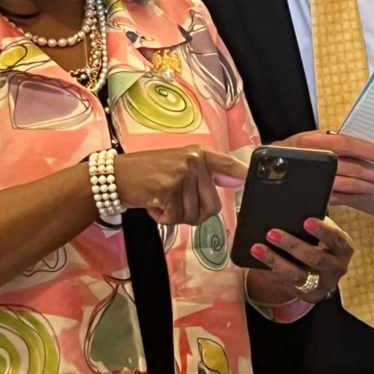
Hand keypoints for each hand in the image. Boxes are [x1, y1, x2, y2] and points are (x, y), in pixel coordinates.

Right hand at [116, 146, 245, 226]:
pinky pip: (175, 218)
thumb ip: (206, 174)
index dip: (244, 175)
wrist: (117, 175)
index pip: (228, 165)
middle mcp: (193, 161)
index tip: (257, 181)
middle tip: (173, 200)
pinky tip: (153, 202)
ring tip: (160, 197)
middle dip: (192, 212)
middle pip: (211, 206)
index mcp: (199, 154)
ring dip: (174, 214)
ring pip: (192, 216)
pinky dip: (162, 217)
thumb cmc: (149, 174)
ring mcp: (181, 173)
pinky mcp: (168, 188)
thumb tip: (237, 178)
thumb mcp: (179, 166)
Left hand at [246, 216, 352, 304]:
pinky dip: (269, 273)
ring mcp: (321, 285)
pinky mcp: (306, 295)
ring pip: (297, 276)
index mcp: (343, 248)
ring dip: (275, 261)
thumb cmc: (321, 240)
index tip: (306, 221)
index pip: (336, 239)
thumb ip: (314, 221)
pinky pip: (285, 285)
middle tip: (272, 233)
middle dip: (292, 245)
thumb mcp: (324, 230)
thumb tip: (287, 209)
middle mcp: (336, 268)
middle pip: (315, 259)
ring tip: (257, 248)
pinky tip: (256, 262)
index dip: (322, 231)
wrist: (324, 269)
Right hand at [278, 131, 373, 205]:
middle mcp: (315, 162)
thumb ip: (327, 138)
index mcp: (312, 142)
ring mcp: (316, 182)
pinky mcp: (316, 196)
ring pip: (349, 186)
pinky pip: (342, 198)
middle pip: (351, 168)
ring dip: (371, 187)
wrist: (259, 171)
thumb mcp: (304, 139)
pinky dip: (359, 197)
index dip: (365, 150)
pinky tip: (371, 195)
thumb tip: (352, 141)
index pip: (344, 144)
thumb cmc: (287, 152)